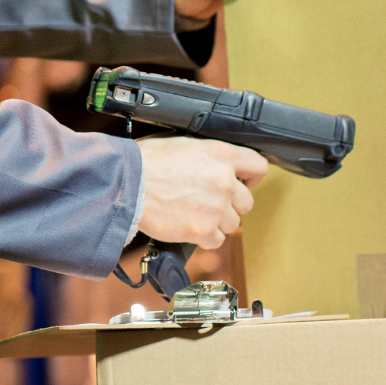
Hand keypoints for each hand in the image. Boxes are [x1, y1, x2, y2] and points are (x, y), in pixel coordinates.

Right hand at [137, 136, 267, 249]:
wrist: (127, 185)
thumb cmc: (147, 162)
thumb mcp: (183, 145)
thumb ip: (208, 156)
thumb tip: (218, 166)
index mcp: (221, 154)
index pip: (258, 167)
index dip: (252, 176)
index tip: (247, 182)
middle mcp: (224, 181)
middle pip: (247, 202)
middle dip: (231, 203)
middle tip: (210, 201)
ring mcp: (216, 208)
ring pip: (232, 224)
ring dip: (217, 221)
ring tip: (195, 214)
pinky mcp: (203, 230)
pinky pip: (216, 240)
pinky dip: (205, 237)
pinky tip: (190, 226)